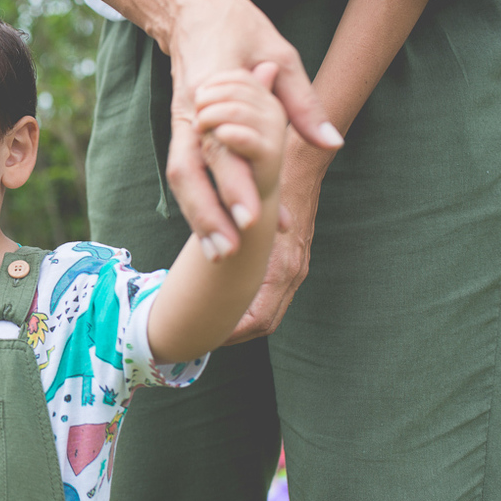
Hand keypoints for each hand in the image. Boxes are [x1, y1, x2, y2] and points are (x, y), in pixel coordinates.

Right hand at [162, 0, 341, 258]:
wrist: (189, 10)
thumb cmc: (238, 27)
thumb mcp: (281, 53)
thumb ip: (302, 103)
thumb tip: (331, 143)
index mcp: (213, 91)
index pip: (223, 148)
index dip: (236, 186)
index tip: (253, 218)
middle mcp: (191, 114)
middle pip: (190, 174)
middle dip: (208, 216)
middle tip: (230, 253)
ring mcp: (181, 124)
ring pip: (182, 178)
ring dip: (198, 217)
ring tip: (220, 254)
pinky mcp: (181, 131)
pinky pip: (184, 173)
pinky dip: (197, 203)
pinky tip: (215, 229)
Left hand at [224, 131, 327, 343]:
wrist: (297, 164)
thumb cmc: (263, 183)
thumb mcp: (246, 215)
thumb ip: (234, 243)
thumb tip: (204, 273)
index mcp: (281, 267)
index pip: (259, 319)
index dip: (233, 333)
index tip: (206, 336)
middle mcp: (291, 272)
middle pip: (264, 322)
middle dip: (234, 333)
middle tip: (203, 336)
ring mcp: (295, 267)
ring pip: (269, 311)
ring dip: (242, 321)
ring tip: (212, 324)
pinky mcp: (293, 260)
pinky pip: (273, 294)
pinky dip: (252, 304)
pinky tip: (229, 300)